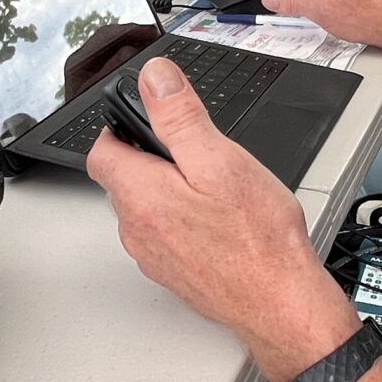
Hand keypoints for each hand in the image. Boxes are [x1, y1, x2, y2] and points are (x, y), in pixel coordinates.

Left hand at [85, 58, 358, 381]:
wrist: (280, 304)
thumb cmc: (258, 239)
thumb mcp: (222, 161)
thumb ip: (180, 117)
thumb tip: (154, 77)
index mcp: (141, 196)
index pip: (101, 151)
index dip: (121, 128)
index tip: (151, 121)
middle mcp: (136, 230)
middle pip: (123, 179)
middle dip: (152, 160)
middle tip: (199, 156)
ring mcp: (152, 257)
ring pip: (145, 208)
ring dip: (168, 192)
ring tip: (215, 191)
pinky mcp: (171, 274)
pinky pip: (164, 235)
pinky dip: (182, 221)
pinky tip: (219, 222)